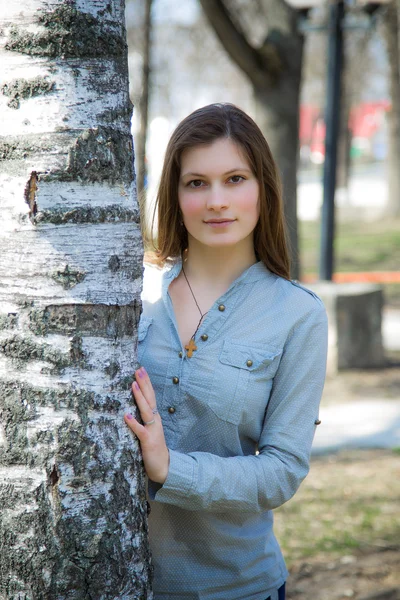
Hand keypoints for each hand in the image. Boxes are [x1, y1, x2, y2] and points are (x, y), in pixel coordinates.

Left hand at [124, 366, 169, 483]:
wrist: (164, 467)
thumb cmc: (153, 449)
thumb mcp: (148, 431)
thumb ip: (142, 420)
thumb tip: (130, 407)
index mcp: (154, 417)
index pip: (150, 396)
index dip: (146, 383)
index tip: (141, 369)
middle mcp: (155, 421)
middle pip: (150, 398)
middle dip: (144, 383)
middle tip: (139, 369)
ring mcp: (152, 430)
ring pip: (146, 410)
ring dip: (140, 397)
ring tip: (133, 384)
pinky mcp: (148, 442)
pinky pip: (140, 431)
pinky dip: (133, 422)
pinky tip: (126, 415)